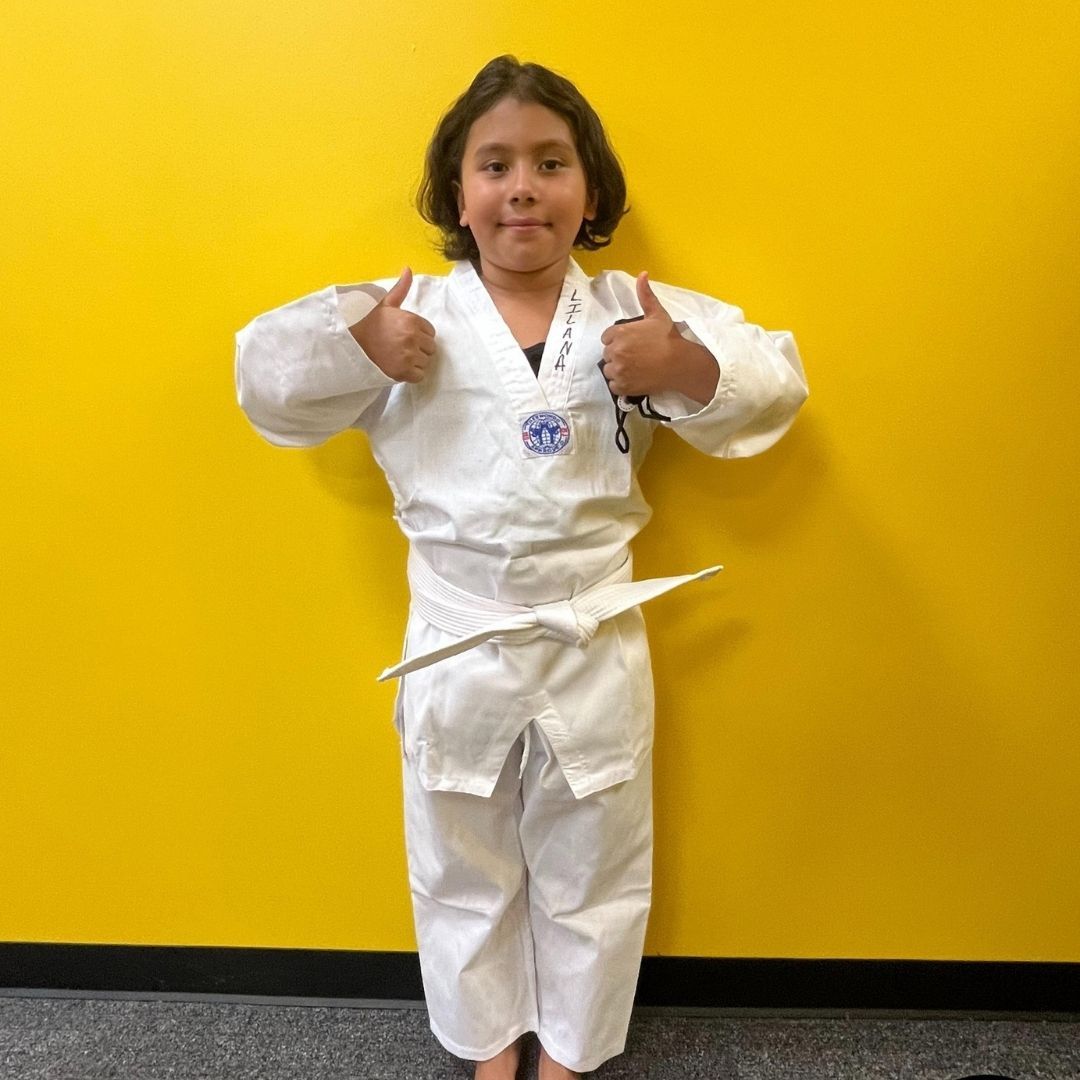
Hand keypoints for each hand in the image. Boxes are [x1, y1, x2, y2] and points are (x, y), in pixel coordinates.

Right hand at [349, 267, 436, 382]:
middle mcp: (412, 337)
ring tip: (399, 357)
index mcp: (412, 320)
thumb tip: (408, 269)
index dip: (419, 335)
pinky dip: (411, 375)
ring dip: (415, 362)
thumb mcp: (386, 303)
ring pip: (425, 362)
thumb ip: (401, 289)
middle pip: (430, 349)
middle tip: (402, 348)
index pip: (430, 332)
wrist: (352, 342)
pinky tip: (399, 367)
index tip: (406, 336)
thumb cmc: (370, 323)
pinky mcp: (403, 371)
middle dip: (419, 349)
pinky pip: (419, 376)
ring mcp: (408, 355)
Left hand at [599, 273, 680, 396]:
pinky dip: (621, 384)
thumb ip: (645, 295)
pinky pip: (614, 385)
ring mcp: (618, 369)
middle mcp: (615, 351)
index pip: (607, 337)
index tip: (630, 343)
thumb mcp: (657, 313)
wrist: (680, 363)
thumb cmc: (669, 338)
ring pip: (609, 370)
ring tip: (635, 368)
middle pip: (607, 354)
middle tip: (636, 356)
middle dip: (618, 355)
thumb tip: (642, 274)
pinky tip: (634, 379)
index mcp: (619, 332)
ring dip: (618, 370)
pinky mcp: (622, 385)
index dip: (617, 340)